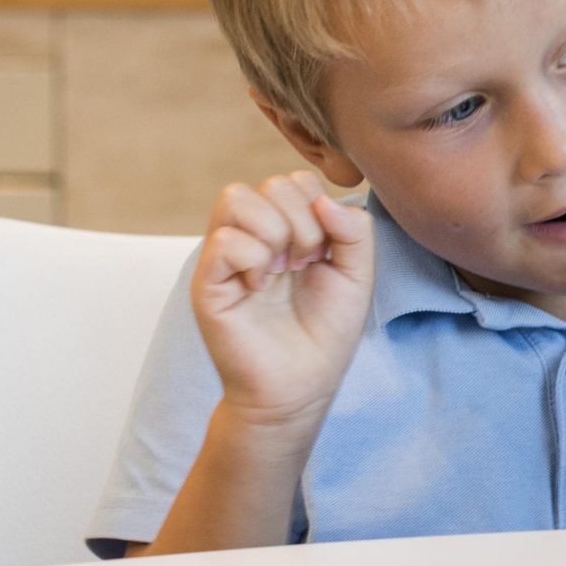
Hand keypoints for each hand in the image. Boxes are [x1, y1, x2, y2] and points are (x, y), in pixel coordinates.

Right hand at [190, 169, 376, 428]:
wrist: (300, 385)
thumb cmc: (325, 331)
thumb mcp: (357, 273)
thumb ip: (355, 229)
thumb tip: (323, 199)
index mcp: (287, 229)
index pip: (295, 181)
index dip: (317, 206)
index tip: (326, 252)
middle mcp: (253, 236)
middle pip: (270, 183)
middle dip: (301, 220)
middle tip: (305, 263)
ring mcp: (226, 256)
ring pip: (236, 198)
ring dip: (275, 232)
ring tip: (283, 271)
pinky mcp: (207, 282)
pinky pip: (224, 239)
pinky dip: (253, 257)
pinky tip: (261, 286)